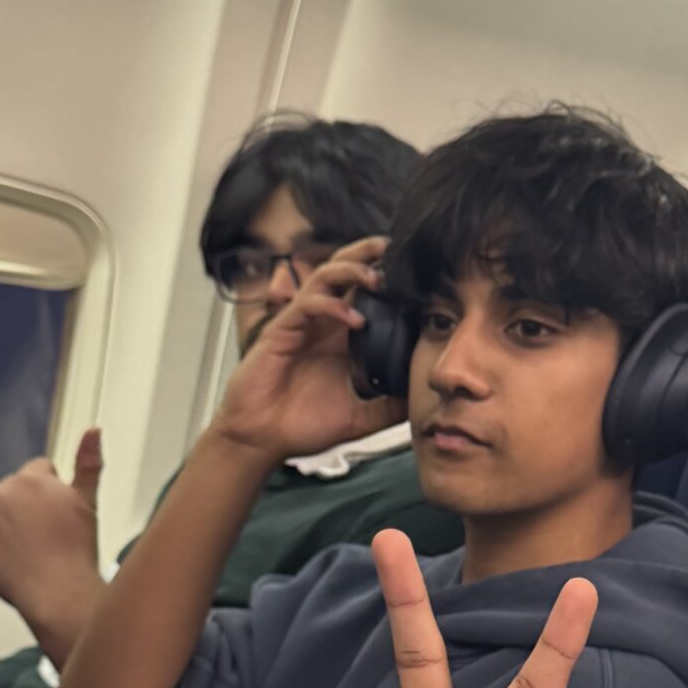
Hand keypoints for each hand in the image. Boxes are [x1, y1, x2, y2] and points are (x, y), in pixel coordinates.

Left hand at [0, 429, 104, 665]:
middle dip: (27, 508)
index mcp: (31, 477)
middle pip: (15, 492)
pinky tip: (14, 560)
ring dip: (8, 527)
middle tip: (47, 535)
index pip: (38, 471)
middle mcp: (2, 491)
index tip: (59, 516)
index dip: (52, 495)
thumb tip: (93, 430)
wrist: (58, 593)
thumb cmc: (75, 551)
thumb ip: (88, 461)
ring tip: (32, 550)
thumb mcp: (88, 501)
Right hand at [215, 241, 403, 462]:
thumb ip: (391, 406)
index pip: (368, 294)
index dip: (390, 278)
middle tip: (396, 247)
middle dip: (370, 253)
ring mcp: (303, 323)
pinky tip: (353, 320)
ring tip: (376, 278)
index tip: (419, 274)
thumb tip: (426, 400)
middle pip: (347, 271)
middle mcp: (325, 323)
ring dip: (352, 270)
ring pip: (326, 276)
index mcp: (343, 337)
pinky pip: (307, 305)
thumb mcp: (360, 417)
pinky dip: (331, 306)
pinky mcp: (282, 330)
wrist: (262, 439)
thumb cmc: (302, 424)